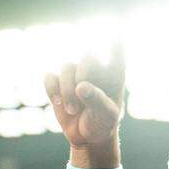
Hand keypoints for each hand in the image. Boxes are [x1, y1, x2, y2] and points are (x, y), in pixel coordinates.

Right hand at [44, 42, 124, 162]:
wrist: (87, 137)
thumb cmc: (103, 123)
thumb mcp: (107, 116)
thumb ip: (97, 100)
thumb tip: (81, 86)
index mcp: (114, 75)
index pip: (118, 52)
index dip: (116, 40)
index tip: (115, 31)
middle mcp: (95, 70)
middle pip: (87, 55)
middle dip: (83, 72)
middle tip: (82, 90)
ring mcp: (75, 75)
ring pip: (67, 66)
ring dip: (67, 89)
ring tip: (72, 110)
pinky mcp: (58, 83)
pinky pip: (50, 76)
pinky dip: (52, 89)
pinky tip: (58, 102)